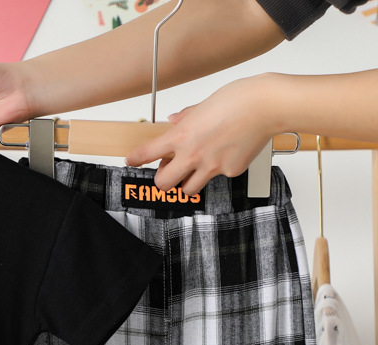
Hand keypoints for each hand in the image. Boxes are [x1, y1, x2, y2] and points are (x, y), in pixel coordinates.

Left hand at [125, 75, 277, 195]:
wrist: (268, 105)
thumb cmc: (239, 99)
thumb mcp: (205, 104)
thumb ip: (187, 117)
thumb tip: (175, 120)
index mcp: (182, 136)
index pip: (148, 153)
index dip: (136, 159)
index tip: (131, 161)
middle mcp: (193, 155)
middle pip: (163, 184)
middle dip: (163, 181)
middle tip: (169, 173)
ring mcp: (211, 167)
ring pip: (189, 189)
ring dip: (188, 182)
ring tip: (197, 168)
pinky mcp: (230, 172)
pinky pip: (219, 177)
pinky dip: (221, 169)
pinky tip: (230, 152)